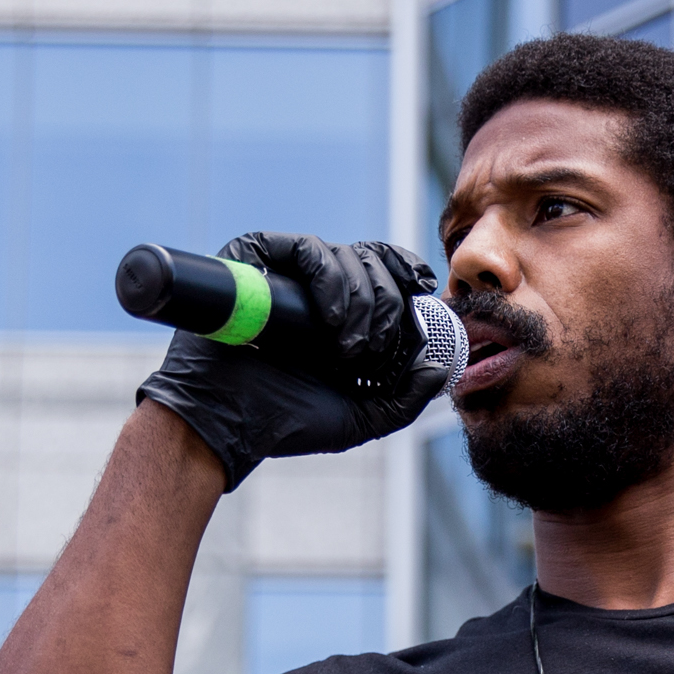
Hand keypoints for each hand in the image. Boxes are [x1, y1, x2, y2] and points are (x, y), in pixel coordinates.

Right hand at [137, 233, 448, 491]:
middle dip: (384, 303)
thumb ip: (408, 398)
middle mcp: (311, 288)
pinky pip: (305, 249)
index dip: (404, 268)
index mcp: (337, 312)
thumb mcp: (364, 415)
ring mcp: (282, 273)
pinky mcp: (252, 260)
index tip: (424, 284)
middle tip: (374, 347)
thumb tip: (441, 367)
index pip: (379, 268)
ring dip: (359, 299)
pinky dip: (329, 279)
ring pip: (341, 254)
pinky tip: (332, 319)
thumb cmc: (289, 422)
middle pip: (368, 261)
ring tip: (347, 348)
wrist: (231, 424)